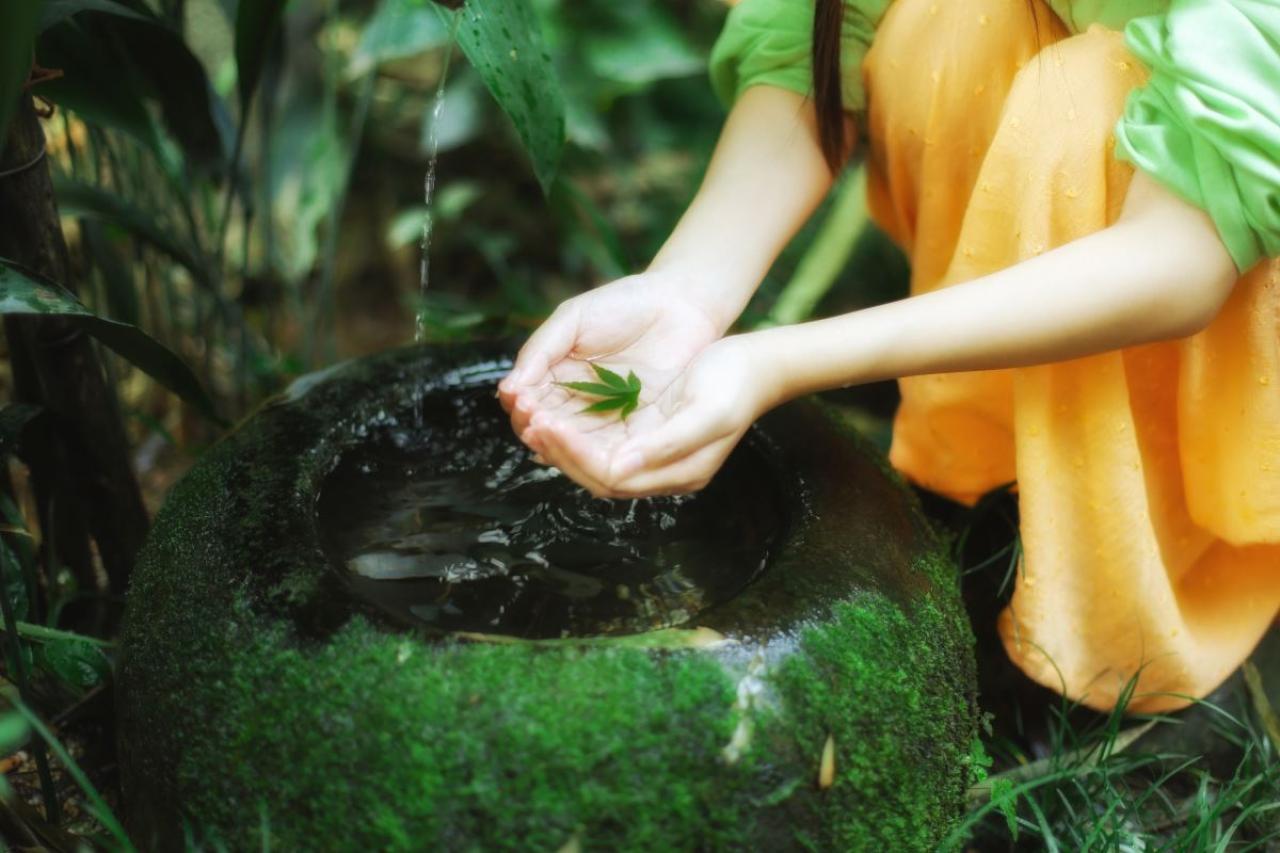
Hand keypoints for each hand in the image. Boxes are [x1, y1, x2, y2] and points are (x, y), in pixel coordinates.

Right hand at [497, 270, 724, 442]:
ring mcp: (606, 419)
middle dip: (536, 429)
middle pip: (546, 431)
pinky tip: (586, 446)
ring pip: (574, 446)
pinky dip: (595, 452)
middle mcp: (576, 404)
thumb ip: (540, 350)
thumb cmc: (626, 303)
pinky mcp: (636, 430)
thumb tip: (509, 388)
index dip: (521, 407)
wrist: (682, 305)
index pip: (527, 404)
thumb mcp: (574, 318)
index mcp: (555, 378)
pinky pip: (610, 450)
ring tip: (553, 432)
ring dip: (560, 445)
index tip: (521, 401)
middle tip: (535, 422)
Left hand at [523, 336, 777, 497]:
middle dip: (560, 450)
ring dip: (562, 442)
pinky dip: (575, 430)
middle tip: (529, 420)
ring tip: (533, 416)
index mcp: (678, 472)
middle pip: (596, 475)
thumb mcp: (708, 413)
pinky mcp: (646, 434)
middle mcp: (661, 471)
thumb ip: (667, 444)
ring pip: (594, 459)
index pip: (611, 477)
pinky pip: (601, 441)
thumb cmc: (736, 383)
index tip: (548, 425)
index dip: (575, 455)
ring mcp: (652, 454)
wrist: (758, 363)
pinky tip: (554, 412)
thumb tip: (619, 467)